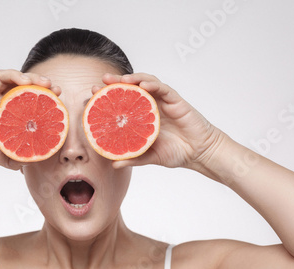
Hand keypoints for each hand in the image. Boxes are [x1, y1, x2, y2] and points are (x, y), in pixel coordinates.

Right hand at [0, 70, 58, 169]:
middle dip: (36, 79)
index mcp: (11, 109)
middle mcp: (1, 99)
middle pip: (20, 80)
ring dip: (15, 76)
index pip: (30, 94)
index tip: (58, 93)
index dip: (45, 91)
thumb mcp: (2, 156)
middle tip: (49, 84)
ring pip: (2, 77)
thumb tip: (34, 162)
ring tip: (26, 82)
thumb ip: (18, 157)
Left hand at [96, 73, 224, 170]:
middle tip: (102, 80)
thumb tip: (114, 164)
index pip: (124, 102)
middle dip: (116, 82)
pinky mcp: (176, 100)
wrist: (199, 153)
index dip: (109, 97)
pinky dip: (153, 84)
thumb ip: (133, 157)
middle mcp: (152, 105)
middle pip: (132, 88)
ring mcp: (163, 101)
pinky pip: (163, 88)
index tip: (94, 95)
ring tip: (120, 79)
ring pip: (146, 83)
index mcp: (143, 116)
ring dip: (133, 78)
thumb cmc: (176, 152)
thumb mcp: (150, 156)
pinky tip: (143, 85)